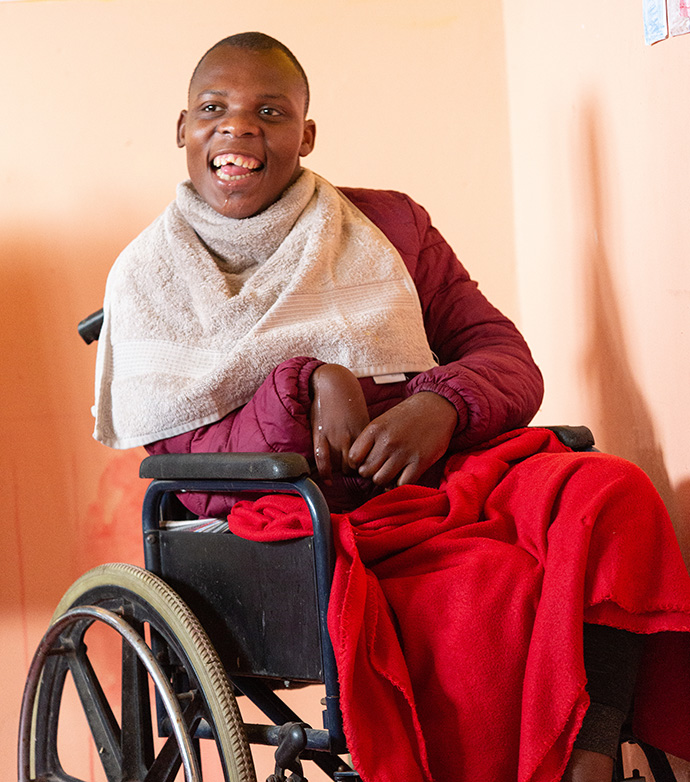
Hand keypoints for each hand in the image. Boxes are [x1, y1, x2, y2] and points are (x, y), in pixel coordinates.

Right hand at [310, 364, 369, 482]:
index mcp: (365, 432)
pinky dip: (325, 472)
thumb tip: (370, 452)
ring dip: (342, 472)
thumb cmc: (349, 399)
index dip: (371, 468)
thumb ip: (365, 435)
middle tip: (356, 472)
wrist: (332, 383)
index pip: (371, 459)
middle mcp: (351, 436)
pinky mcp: (320, 435)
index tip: (369, 470)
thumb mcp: (363, 417)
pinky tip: (328, 480)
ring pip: (342, 466)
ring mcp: (335, 436)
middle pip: (358, 466)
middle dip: (358, 472)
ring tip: (342, 473)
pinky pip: (322, 459)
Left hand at [348, 392, 457, 486]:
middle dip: (370, 473)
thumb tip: (358, 465)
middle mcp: (387, 441)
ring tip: (390, 474)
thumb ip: (371, 440)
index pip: (353, 457)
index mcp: (375, 429)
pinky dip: (399, 485)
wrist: (437, 407)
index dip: (356, 464)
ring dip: (384, 480)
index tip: (364, 463)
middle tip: (378, 469)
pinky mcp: (420, 462)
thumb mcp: (384, 421)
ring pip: (380, 480)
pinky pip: (401, 484)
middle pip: (366, 471)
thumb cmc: (408, 416)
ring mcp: (403, 452)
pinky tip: (401, 478)